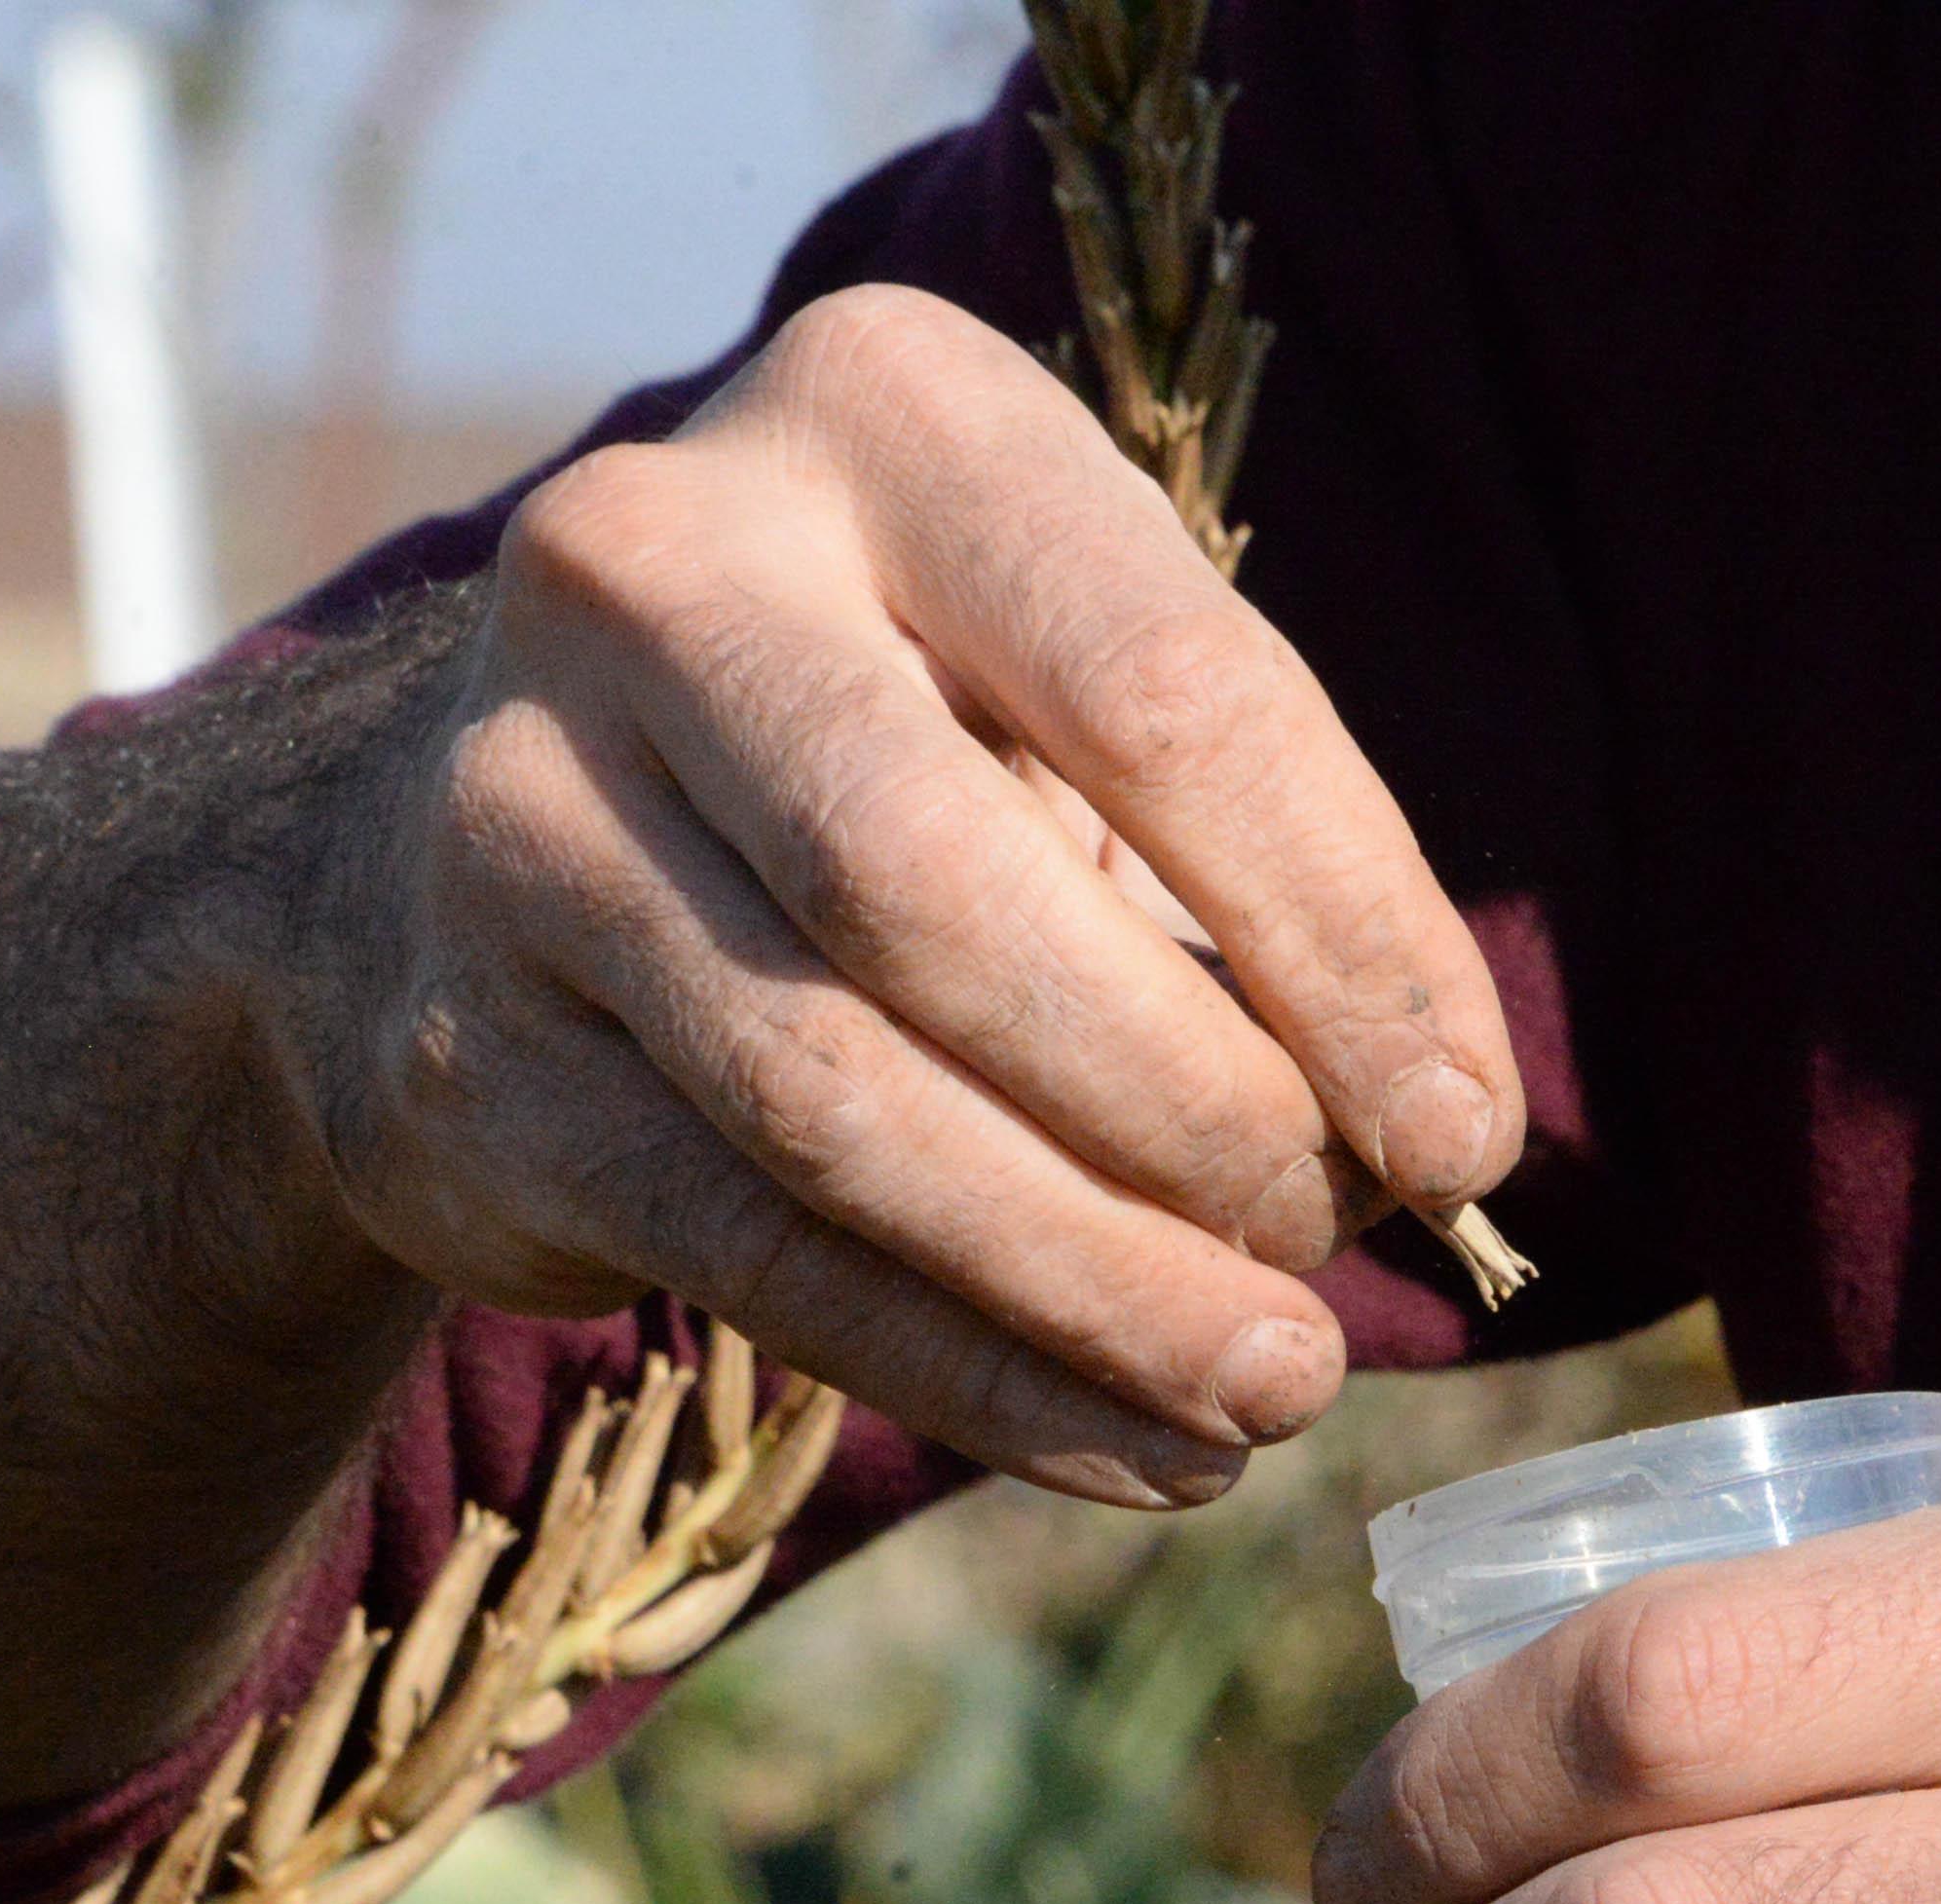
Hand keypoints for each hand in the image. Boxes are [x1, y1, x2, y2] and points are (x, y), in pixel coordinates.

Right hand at [285, 285, 1523, 1508]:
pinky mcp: (470, 1058)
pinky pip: (759, 1254)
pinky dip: (978, 1375)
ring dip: (1094, 1282)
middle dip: (1192, 1114)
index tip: (1470, 1137)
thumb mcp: (1074, 713)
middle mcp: (657, 572)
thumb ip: (1247, 873)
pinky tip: (1139, 1449)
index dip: (1345, 941)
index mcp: (881, 417)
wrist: (473, 835)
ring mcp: (523, 813)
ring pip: (844, 1101)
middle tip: (1331, 1252)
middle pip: (952, 893)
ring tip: (1272, 1388)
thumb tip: (1432, 1147)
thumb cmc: (901, 753)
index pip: (1162, 690)